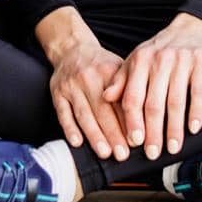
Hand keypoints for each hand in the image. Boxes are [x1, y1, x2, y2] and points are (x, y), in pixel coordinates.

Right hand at [47, 39, 132, 161]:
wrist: (72, 49)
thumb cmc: (100, 64)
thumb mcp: (118, 68)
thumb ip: (128, 90)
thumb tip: (143, 121)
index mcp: (108, 71)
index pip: (120, 100)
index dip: (129, 121)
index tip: (136, 139)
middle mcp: (89, 78)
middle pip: (102, 109)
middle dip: (113, 134)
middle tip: (122, 153)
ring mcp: (72, 86)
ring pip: (84, 114)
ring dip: (94, 135)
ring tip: (104, 152)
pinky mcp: (57, 93)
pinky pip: (63, 113)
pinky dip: (70, 129)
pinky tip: (77, 142)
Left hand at [102, 13, 201, 160]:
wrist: (189, 29)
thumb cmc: (158, 51)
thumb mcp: (135, 61)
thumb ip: (119, 80)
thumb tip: (105, 98)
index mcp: (140, 62)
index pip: (133, 96)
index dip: (133, 121)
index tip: (134, 142)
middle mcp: (160, 61)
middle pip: (154, 103)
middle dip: (153, 132)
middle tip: (153, 153)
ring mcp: (182, 62)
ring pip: (176, 101)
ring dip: (174, 127)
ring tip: (172, 147)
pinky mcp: (201, 64)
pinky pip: (199, 91)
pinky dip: (196, 111)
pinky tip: (194, 128)